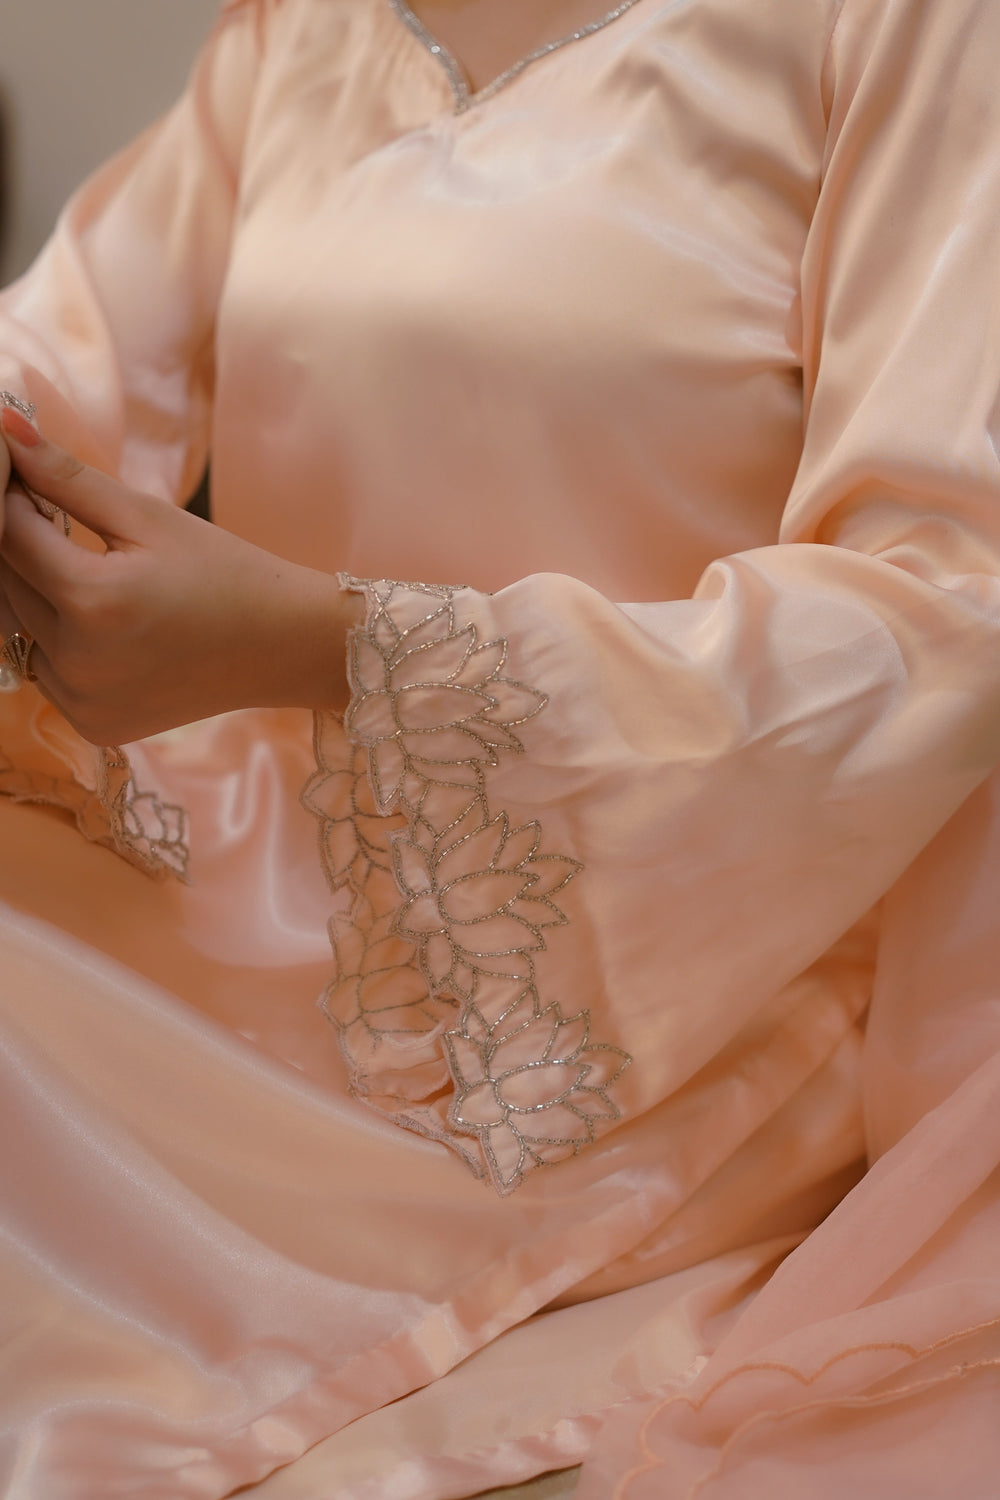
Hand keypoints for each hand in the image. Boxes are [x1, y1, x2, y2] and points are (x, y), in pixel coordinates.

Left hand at [0, 413, 358, 743]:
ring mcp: (83, 701)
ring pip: (21, 630)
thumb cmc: (224, 572)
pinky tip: (109, 629)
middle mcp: (79, 660)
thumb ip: (68, 478)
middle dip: (25, 547)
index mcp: (94, 600)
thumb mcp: (150, 517)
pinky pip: (48, 671)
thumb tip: (5, 427)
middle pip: (9, 585)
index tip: (28, 478)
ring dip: (39, 597)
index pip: (10, 535)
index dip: (13, 499)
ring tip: (97, 579)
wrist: (282, 647)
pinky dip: (61, 644)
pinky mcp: (93, 724)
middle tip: (65, 525)